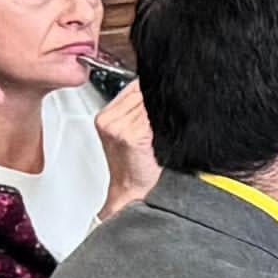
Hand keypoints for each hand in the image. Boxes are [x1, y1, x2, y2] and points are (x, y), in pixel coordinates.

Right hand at [91, 75, 158, 210]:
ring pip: (151, 102)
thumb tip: (163, 88)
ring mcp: (118, 127)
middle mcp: (109, 119)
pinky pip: (154, 117)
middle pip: (144, 91)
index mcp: (106, 116)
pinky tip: (169, 129)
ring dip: (166, 108)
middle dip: (161, 96)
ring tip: (169, 123)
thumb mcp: (133, 132)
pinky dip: (166, 120)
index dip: (155, 87)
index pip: (135, 86)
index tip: (169, 89)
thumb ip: (141, 109)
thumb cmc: (137, 165)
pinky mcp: (131, 136)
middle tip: (170, 110)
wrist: (134, 191)